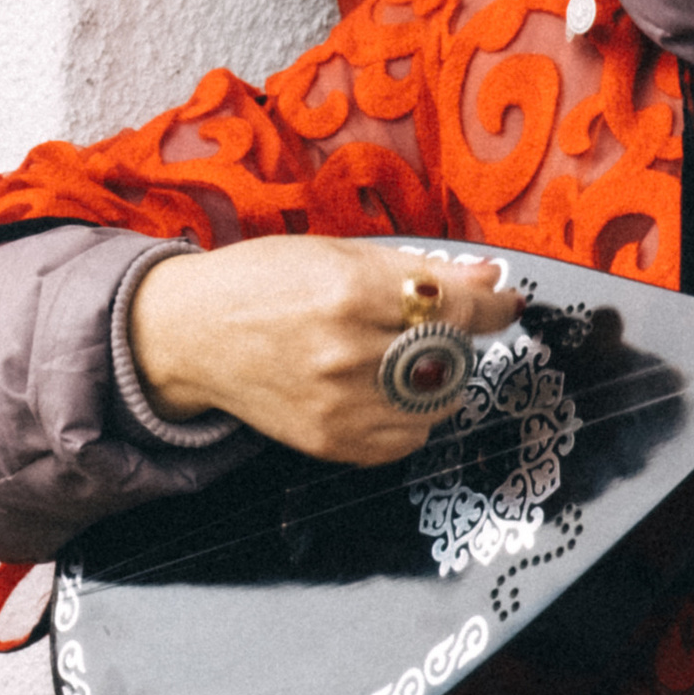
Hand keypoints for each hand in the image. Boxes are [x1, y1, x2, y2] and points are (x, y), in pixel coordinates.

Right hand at [129, 238, 517, 463]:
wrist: (189, 334)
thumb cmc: (256, 283)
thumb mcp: (335, 253)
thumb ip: (418, 269)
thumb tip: (490, 280)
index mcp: (347, 292)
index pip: (454, 309)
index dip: (492, 309)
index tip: (504, 306)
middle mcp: (345, 353)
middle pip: (450, 355)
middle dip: (453, 339)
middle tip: (429, 325)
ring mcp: (336, 404)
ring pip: (435, 403)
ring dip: (434, 380)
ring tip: (399, 358)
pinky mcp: (328, 441)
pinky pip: (404, 440)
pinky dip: (409, 417)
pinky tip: (382, 392)